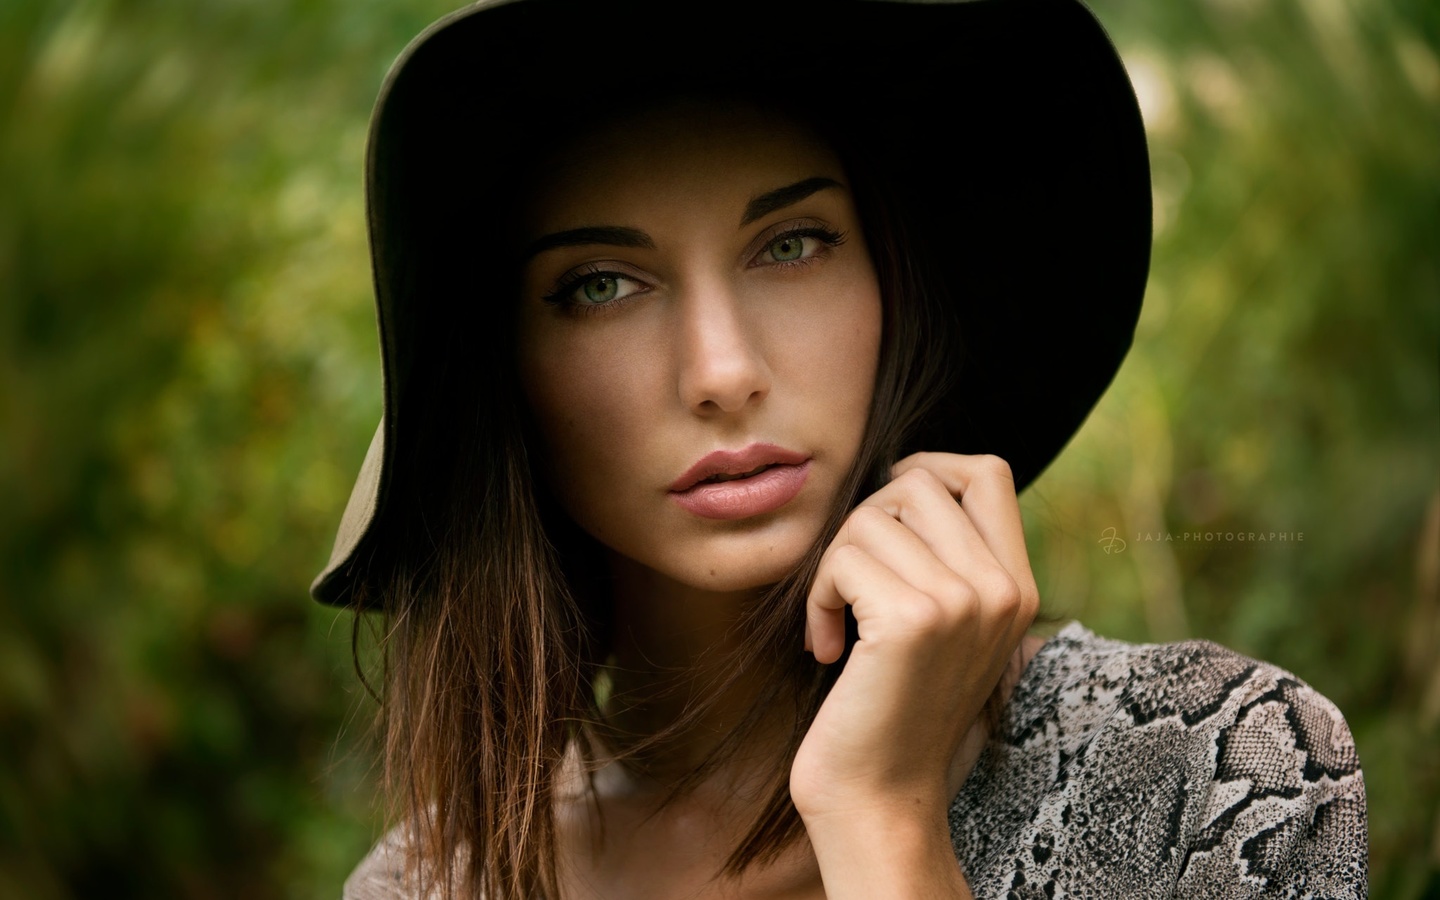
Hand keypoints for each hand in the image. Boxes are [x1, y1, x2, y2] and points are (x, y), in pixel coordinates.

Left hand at [790, 452, 1039, 824]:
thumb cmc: (893, 708)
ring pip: (870, 517)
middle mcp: (1002, 590)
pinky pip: (841, 559)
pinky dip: (817, 598)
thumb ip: (948, 559)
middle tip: (853, 586)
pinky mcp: (912, 621)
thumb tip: (904, 477)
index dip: (926, 471)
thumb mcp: (946, 627)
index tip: (886, 524)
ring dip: (834, 566)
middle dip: (864, 524)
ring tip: (840, 622)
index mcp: (1018, 587)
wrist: (880, 798)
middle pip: (916, 483)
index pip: (987, 472)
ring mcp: (963, 603)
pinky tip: (828, 648)